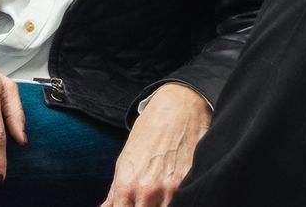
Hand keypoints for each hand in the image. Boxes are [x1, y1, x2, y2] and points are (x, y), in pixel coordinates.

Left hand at [101, 83, 211, 206]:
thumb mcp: (125, 159)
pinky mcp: (189, 184)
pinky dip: (176, 201)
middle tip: (142, 200)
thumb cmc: (149, 131)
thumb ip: (116, 190)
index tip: (127, 205)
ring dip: (157, 206)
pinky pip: (182, 202)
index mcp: (126, 185)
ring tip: (155, 196)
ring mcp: (169, 189)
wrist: (178, 108)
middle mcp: (147, 190)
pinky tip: (171, 194)